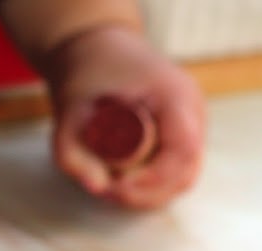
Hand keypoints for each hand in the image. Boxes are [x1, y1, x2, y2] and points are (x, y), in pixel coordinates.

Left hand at [42, 24, 203, 209]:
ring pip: (183, 176)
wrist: (96, 46)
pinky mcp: (182, 133)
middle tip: (108, 192)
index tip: (117, 188)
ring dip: (149, 193)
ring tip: (111, 188)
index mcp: (175, 95)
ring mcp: (191, 122)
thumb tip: (96, 188)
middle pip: (186, 171)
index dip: (153, 180)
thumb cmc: (87, 71)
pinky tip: (124, 184)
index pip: (182, 151)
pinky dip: (153, 185)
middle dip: (147, 193)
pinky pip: (176, 170)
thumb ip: (71, 151)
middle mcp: (192, 109)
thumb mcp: (69, 110)